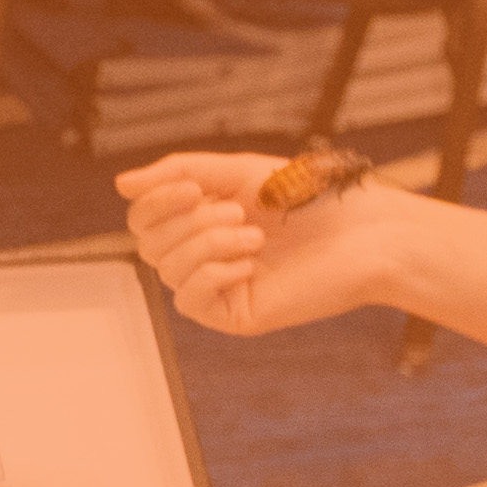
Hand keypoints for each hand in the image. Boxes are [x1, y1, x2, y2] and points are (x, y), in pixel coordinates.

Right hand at [118, 150, 391, 339]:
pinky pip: (189, 298)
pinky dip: (213, 273)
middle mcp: (203, 254)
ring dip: (208, 243)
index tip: (194, 187)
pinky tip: (250, 264)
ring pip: (167, 269)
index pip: (144, 218)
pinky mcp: (233, 314)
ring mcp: (217, 286)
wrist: (366, 234)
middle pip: (148, 243)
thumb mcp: (237, 172)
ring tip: (255, 236)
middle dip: (188, 222)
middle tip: (239, 212)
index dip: (156, 201)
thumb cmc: (310, 198)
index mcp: (201, 219)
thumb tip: (121, 184)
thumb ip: (179, 173)